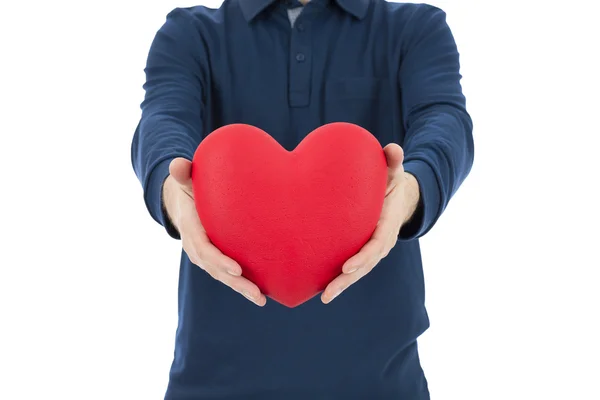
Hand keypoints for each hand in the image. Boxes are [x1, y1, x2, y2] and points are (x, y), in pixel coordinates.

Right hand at [163, 158, 266, 305]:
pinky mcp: (216, 260)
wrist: (182, 203)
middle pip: (216, 270)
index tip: (236, 269)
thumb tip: (177, 164)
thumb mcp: (185, 181)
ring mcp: (205, 257)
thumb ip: (184, 174)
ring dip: (242, 289)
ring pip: (223, 276)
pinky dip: (243, 284)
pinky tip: (264, 292)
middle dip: (236, 283)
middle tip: (257, 293)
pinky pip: (229, 274)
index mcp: (191, 230)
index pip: (204, 249)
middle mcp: (196, 248)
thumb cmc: (189, 188)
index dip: (219, 260)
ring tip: (262, 299)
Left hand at [321, 144, 419, 303]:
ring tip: (323, 297)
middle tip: (328, 292)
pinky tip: (318, 286)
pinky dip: (337, 277)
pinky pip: (350, 266)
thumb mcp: (394, 170)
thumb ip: (393, 161)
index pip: (376, 245)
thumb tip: (393, 149)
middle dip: (347, 280)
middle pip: (364, 266)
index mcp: (387, 224)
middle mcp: (381, 242)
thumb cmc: (391, 180)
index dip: (363, 257)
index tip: (346, 267)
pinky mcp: (360, 250)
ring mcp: (371, 249)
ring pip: (357, 271)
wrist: (397, 195)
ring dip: (341, 285)